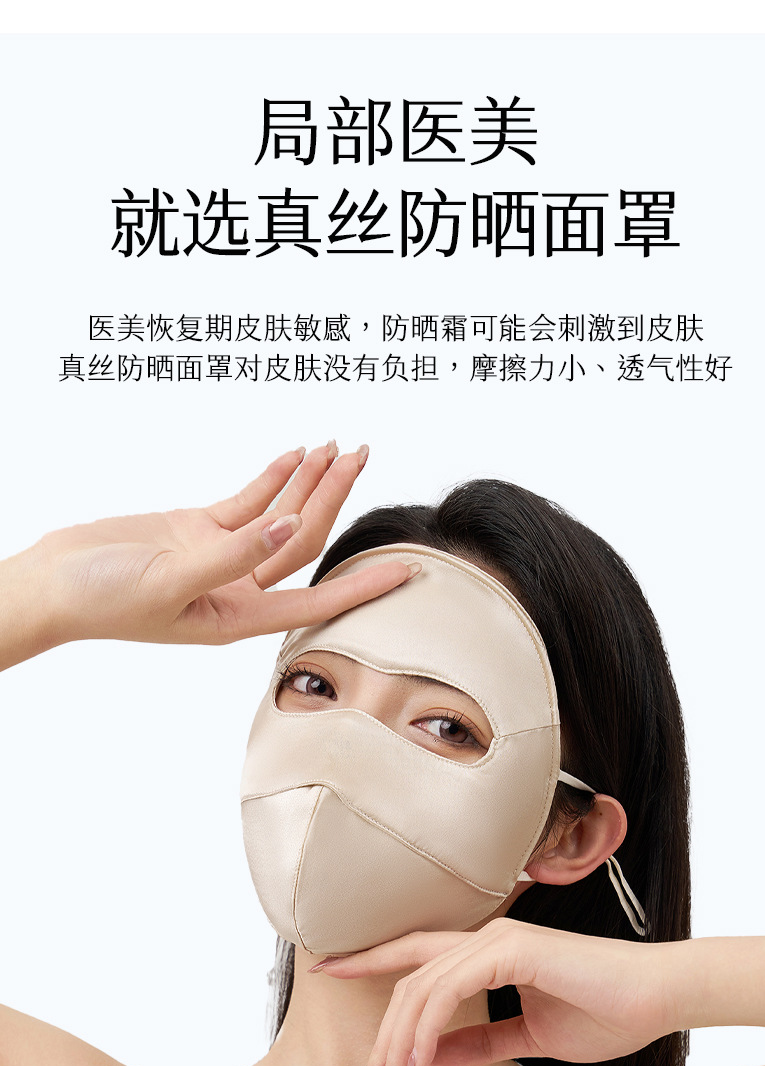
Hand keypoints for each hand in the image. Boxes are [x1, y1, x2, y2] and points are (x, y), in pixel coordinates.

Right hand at [14, 442, 415, 649]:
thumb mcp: (171, 579)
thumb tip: (290, 526)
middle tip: (363, 455)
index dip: (363, 584)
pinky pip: (248, 502)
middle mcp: (238, 589)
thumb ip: (233, 554)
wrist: (54, 582)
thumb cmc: (104, 598)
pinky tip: (298, 454)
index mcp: (238, 617)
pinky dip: (273, 478)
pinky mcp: (197, 530)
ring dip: (309, 482)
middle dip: (335, 499)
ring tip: (341, 445)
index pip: (316, 598)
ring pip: (280, 516)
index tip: (407, 569)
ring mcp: (220, 557)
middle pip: (303, 542)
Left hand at [311, 920, 681, 1065]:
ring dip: (397, 1042)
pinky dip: (426, 1028)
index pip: (414, 955)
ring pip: (419, 988)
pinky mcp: (510, 950)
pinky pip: (447, 988)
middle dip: (380, 1038)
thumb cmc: (604, 1013)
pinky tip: (418, 1064)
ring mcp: (496, 940)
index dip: (367, 962)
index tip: (326, 973)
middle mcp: (485, 939)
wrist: (657, 1000)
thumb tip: (429, 1057)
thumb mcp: (527, 1038)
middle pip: (407, 982)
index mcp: (488, 953)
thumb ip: (478, 1044)